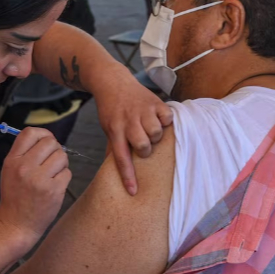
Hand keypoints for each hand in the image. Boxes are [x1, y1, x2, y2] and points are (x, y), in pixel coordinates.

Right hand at [0, 127, 70, 242]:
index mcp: (12, 160)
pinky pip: (67, 173)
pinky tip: (54, 186)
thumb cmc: (15, 197)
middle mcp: (25, 167)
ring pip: (62, 156)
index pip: (30, 133)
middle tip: (51, 162)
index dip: (43, 134)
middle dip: (55, 150)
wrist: (16, 225)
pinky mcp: (53, 190)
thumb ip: (25, 153)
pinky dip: (64, 178)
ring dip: (61, 164)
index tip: (46, 142)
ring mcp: (40, 179)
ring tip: (52, 175)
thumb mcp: (10, 171)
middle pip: (50, 142)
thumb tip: (47, 138)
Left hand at [90, 70, 172, 194]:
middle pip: (143, 146)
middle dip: (145, 150)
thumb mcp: (108, 128)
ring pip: (156, 132)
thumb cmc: (111, 110)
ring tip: (151, 131)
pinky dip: (166, 121)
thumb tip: (112, 172)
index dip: (128, 177)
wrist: (111, 81)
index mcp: (115, 131)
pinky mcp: (154, 102)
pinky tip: (160, 119)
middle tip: (143, 145)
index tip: (134, 192)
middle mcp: (128, 121)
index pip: (121, 159)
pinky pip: (167, 117)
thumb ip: (113, 148)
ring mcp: (142, 111)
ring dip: (155, 135)